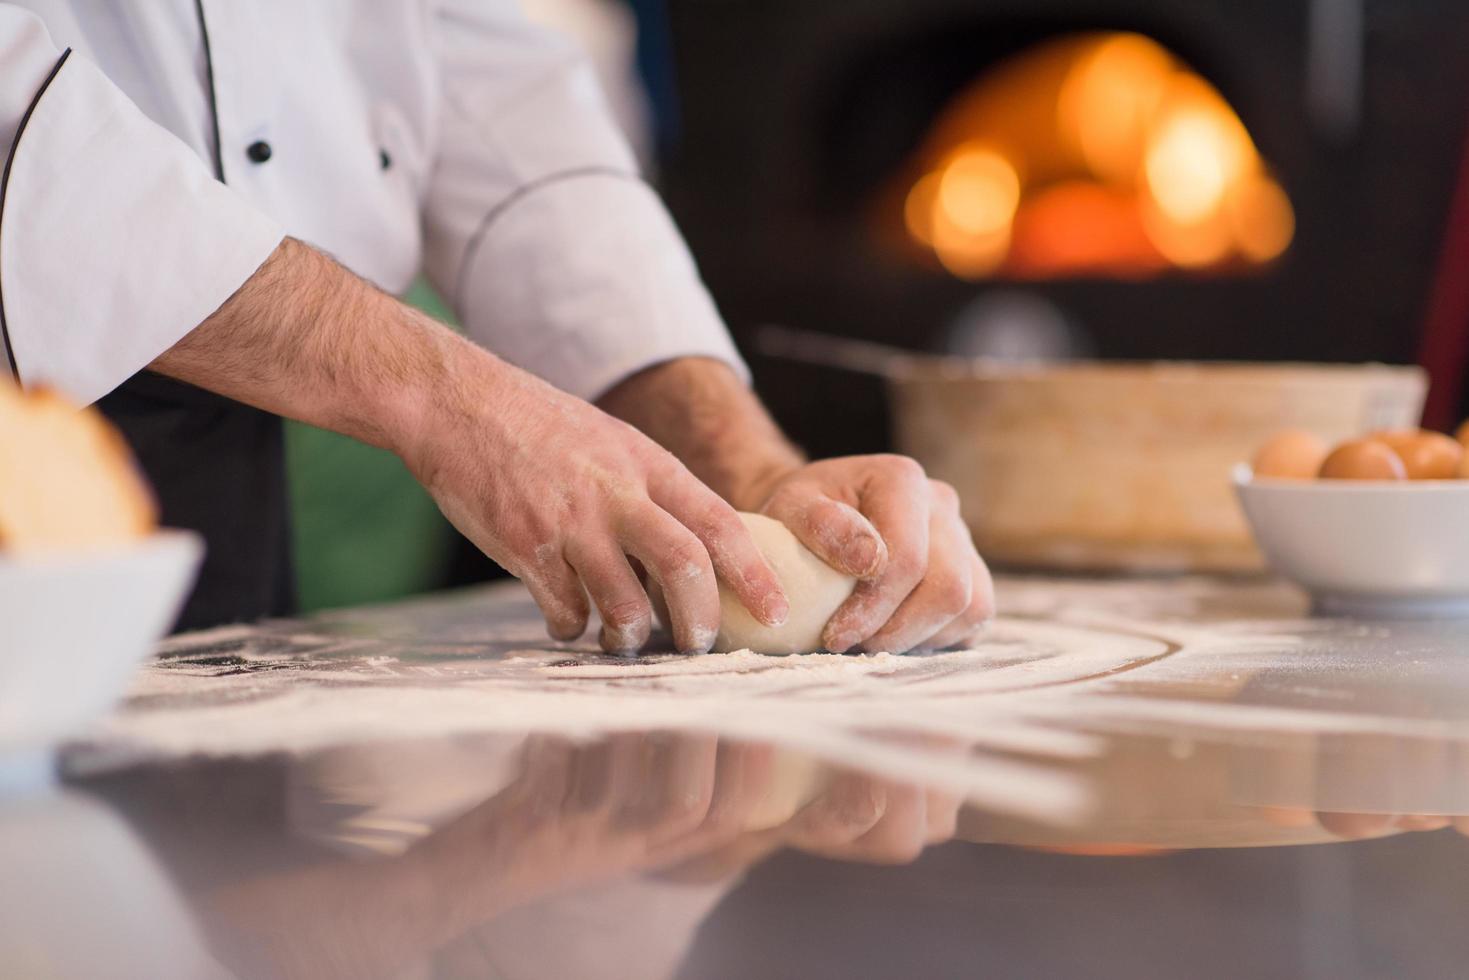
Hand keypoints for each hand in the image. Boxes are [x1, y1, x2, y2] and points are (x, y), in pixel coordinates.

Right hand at [403, 355, 787, 652]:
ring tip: (626, 638)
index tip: (776, 613)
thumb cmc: (542, 429)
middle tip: (699, 646)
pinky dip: (574, 629)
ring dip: (632, 635)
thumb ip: (655, 493)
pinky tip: (569, 620)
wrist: (460, 406)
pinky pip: (566, 612)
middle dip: (701, 622)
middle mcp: (617, 494)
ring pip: (625, 604)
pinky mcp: (526, 548)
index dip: (754, 575)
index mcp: (648, 464)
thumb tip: (696, 555)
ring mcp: (571, 523)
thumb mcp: (615, 443)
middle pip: (684, 567)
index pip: (721, 524)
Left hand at [743, 455, 994, 652]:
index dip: (874, 607)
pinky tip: (894, 632)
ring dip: (918, 637)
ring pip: (971, 607)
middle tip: (853, 643)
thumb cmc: (800, 515)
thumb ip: (819, 525)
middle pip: (948, 587)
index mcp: (901, 479)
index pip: (908, 558)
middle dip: (897, 629)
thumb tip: (868, 560)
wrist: (815, 517)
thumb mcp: (788, 508)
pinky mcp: (971, 571)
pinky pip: (975, 618)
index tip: (834, 634)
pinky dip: (937, 638)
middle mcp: (941, 504)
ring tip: (870, 638)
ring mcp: (962, 537)